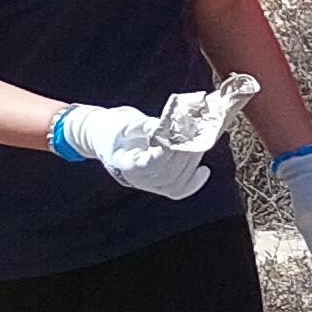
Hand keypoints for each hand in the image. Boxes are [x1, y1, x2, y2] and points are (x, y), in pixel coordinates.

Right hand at [53, 98, 222, 201]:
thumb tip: (173, 125)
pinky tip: (204, 170)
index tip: (177, 137)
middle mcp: (136, 179)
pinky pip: (179, 190)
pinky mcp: (159, 183)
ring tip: (200, 141)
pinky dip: (194, 182)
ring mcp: (148, 184)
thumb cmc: (115, 127)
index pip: (150, 164)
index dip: (166, 153)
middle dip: (186, 152)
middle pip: (168, 172)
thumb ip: (149, 126)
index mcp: (124, 163)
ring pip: (177, 181)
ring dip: (192, 160)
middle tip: (198, 133)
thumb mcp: (127, 122)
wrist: (106, 137)